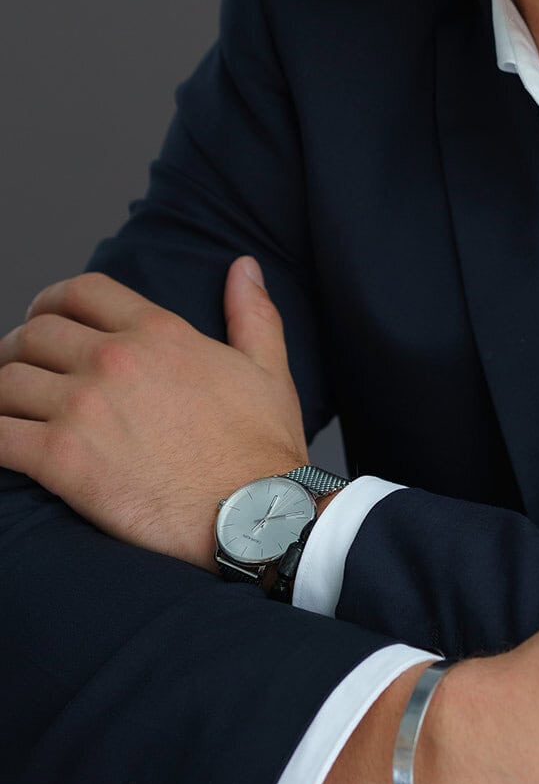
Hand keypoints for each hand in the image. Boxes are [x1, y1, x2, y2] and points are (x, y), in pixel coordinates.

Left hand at [0, 260, 307, 571]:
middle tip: (22, 373)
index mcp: (158, 331)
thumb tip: (244, 267)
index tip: (44, 320)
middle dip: (19, 349)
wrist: (257, 516)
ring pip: (6, 382)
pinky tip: (3, 446)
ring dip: (2, 395)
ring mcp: (83, 408)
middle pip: (33, 334)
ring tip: (10, 412)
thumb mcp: (267, 367)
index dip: (51, 301)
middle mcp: (113, 360)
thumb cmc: (262, 447)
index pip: (81, 291)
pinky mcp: (61, 461)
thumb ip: (251, 311)